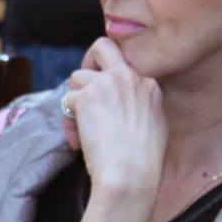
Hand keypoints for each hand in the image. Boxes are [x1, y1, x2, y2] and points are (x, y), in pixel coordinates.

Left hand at [62, 38, 167, 200]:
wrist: (130, 174)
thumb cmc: (143, 163)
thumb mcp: (155, 127)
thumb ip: (141, 109)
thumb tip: (123, 110)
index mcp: (150, 85)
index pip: (124, 67)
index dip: (109, 84)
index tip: (105, 102)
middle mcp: (130, 78)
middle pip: (103, 47)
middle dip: (88, 61)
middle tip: (82, 87)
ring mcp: (107, 84)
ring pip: (77, 77)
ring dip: (74, 102)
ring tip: (80, 130)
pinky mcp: (86, 96)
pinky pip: (66, 101)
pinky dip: (68, 122)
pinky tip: (78, 142)